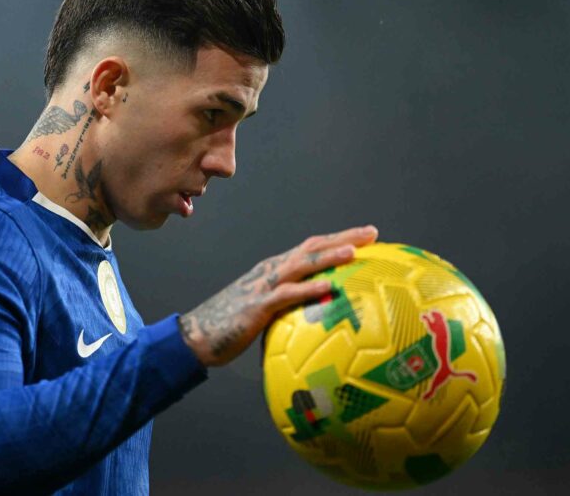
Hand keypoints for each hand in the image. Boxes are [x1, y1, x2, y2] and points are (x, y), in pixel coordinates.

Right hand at [178, 225, 377, 366]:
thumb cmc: (231, 328)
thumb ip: (289, 312)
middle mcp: (271, 270)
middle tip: (373, 233)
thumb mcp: (266, 314)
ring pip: (301, 264)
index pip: (311, 248)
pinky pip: (286, 295)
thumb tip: (317, 322)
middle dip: (343, 237)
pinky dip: (308, 290)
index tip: (366, 236)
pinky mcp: (257, 305)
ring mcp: (264, 285)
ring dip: (328, 256)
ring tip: (354, 252)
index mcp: (274, 270)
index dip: (338, 239)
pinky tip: (328, 289)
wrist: (196, 335)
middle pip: (311, 247)